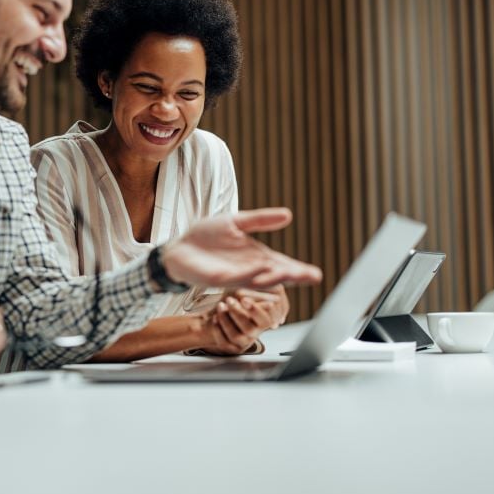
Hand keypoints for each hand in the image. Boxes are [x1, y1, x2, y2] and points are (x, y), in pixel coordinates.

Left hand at [159, 208, 322, 289]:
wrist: (177, 247)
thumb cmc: (205, 237)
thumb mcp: (235, 222)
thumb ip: (260, 220)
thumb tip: (288, 214)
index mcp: (255, 257)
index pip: (281, 264)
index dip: (298, 270)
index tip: (316, 274)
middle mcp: (248, 269)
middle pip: (275, 275)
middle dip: (293, 276)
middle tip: (312, 277)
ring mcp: (233, 276)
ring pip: (259, 278)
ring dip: (275, 276)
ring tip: (292, 273)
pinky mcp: (217, 278)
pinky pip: (237, 277)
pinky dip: (250, 274)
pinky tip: (262, 270)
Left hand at [198, 286, 289, 354]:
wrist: (214, 314)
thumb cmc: (233, 299)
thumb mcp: (247, 289)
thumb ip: (260, 285)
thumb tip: (266, 273)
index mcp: (263, 320)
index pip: (266, 318)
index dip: (255, 310)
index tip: (244, 299)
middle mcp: (254, 333)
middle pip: (250, 327)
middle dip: (239, 313)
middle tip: (230, 299)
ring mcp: (242, 341)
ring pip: (236, 335)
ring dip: (227, 319)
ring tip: (221, 305)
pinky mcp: (229, 347)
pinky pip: (223, 341)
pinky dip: (218, 328)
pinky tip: (215, 317)